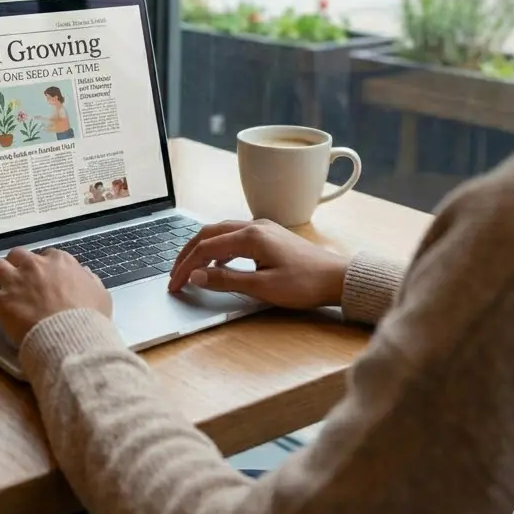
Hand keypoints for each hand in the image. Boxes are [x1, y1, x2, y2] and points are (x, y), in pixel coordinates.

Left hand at [0, 248, 112, 345]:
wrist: (71, 335)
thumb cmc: (89, 317)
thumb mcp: (100, 295)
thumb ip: (90, 281)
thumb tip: (84, 273)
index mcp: (60, 261)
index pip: (47, 255)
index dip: (43, 267)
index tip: (43, 277)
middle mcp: (35, 266)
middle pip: (18, 255)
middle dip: (16, 264)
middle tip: (17, 278)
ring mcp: (16, 282)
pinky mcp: (1, 301)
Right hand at [168, 219, 347, 309]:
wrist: (339, 278)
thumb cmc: (305, 284)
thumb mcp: (263, 288)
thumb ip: (227, 281)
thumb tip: (196, 276)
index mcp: (249, 237)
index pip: (205, 249)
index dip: (186, 267)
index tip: (175, 285)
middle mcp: (253, 226)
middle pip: (207, 234)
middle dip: (187, 254)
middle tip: (175, 274)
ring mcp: (261, 228)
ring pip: (220, 232)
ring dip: (201, 248)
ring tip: (190, 268)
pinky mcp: (269, 234)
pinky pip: (233, 235)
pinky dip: (218, 248)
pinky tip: (218, 265)